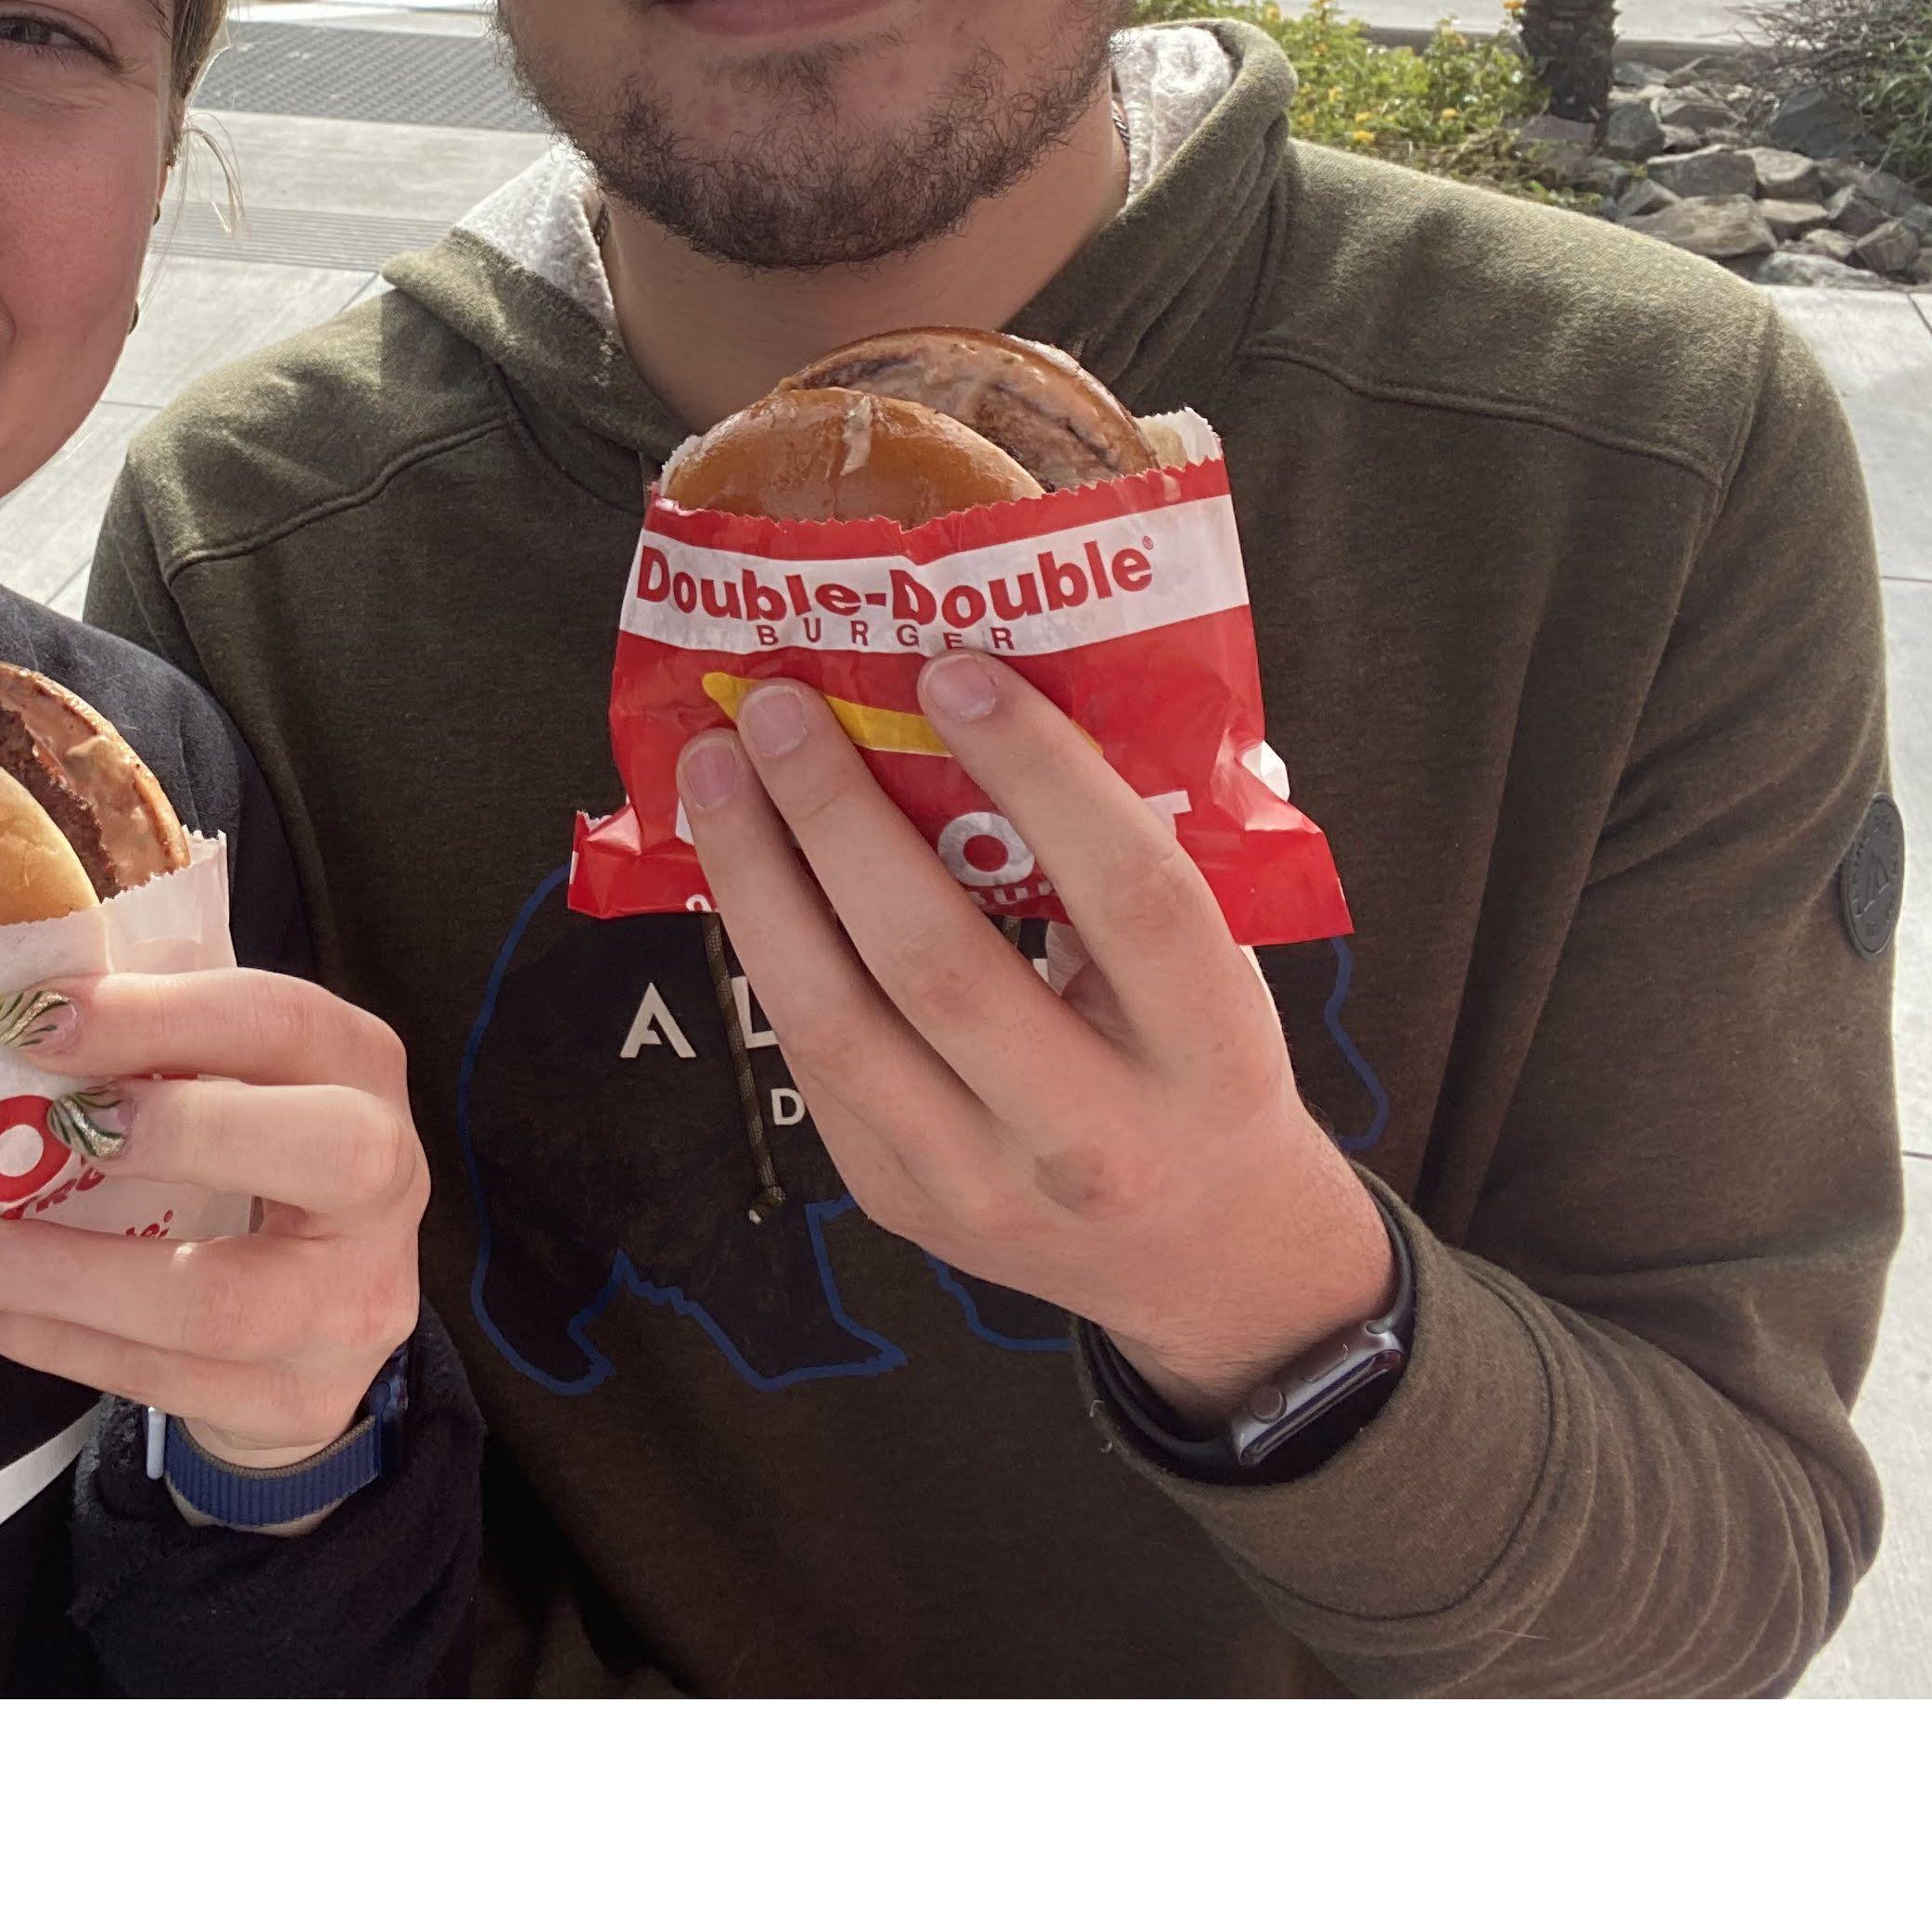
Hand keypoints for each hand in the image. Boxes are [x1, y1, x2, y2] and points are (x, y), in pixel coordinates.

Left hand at [0, 969, 425, 1468]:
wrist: (308, 1319)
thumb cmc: (245, 1155)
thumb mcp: (230, 1078)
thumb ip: (153, 1039)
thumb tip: (11, 1004)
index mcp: (360, 1070)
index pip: (281, 1022)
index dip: (161, 1015)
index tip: (33, 1019)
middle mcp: (388, 1185)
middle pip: (327, 1153)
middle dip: (178, 1133)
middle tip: (43, 1129)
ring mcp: (351, 1308)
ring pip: (217, 1305)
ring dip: (64, 1275)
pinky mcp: (297, 1403)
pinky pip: (162, 1380)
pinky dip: (53, 1342)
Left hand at [677, 654, 1390, 1425]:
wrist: (1208, 1257)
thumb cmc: (1204, 1062)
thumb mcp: (1218, 967)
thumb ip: (1129, 857)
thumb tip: (995, 687)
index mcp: (1211, 1052)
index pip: (1129, 894)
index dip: (1038, 774)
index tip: (950, 672)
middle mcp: (1097, 1136)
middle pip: (939, 966)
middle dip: (839, 817)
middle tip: (779, 706)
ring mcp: (985, 1184)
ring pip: (834, 1023)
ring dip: (756, 877)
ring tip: (713, 768)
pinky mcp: (903, 1204)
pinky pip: (812, 1060)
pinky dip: (768, 944)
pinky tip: (739, 860)